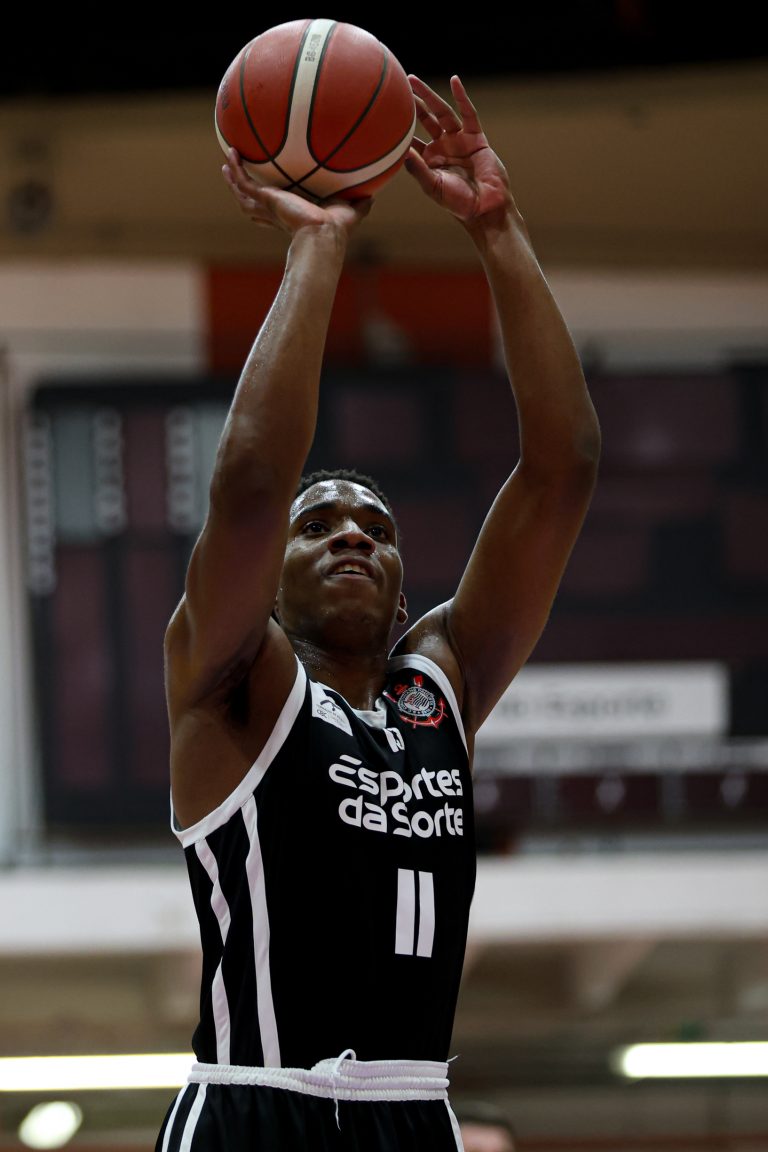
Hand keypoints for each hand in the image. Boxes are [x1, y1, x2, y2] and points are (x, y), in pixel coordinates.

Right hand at [222, 149, 372, 236]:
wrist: (324, 234)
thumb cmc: (336, 229)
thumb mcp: (350, 211)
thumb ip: (359, 205)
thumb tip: (373, 197)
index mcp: (292, 217)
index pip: (275, 213)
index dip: (268, 206)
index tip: (266, 196)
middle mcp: (277, 213)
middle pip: (253, 206)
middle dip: (243, 194)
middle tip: (236, 179)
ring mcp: (269, 207)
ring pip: (243, 195)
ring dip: (233, 180)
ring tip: (226, 166)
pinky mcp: (266, 199)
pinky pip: (244, 182)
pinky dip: (236, 169)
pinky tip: (231, 155)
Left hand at [404, 75, 511, 222]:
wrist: (485, 207)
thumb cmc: (458, 203)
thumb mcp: (433, 186)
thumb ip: (417, 168)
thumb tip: (400, 151)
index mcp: (430, 159)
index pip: (411, 138)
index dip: (400, 126)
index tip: (385, 111)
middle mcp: (443, 147)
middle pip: (425, 119)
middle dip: (413, 103)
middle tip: (398, 85)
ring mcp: (459, 140)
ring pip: (442, 113)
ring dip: (429, 96)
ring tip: (413, 81)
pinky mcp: (476, 137)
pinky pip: (468, 114)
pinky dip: (462, 97)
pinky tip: (454, 81)